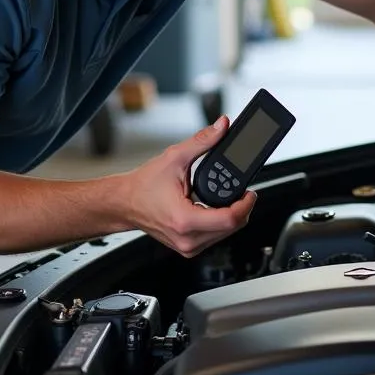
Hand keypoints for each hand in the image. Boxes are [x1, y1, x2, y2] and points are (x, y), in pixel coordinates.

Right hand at [119, 115, 256, 257]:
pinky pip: (214, 237)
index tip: (250, 192)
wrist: (125, 202)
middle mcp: (187, 238)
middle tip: (243, 192)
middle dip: (242, 208)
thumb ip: (203, 140)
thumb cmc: (144, 185)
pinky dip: (220, 223)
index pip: (229, 219)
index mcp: (185, 219)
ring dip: (232, 216)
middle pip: (232, 228)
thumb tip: (222, 127)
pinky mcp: (188, 247)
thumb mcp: (175, 157)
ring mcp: (188, 246)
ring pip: (226, 234)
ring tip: (228, 197)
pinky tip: (215, 208)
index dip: (246, 205)